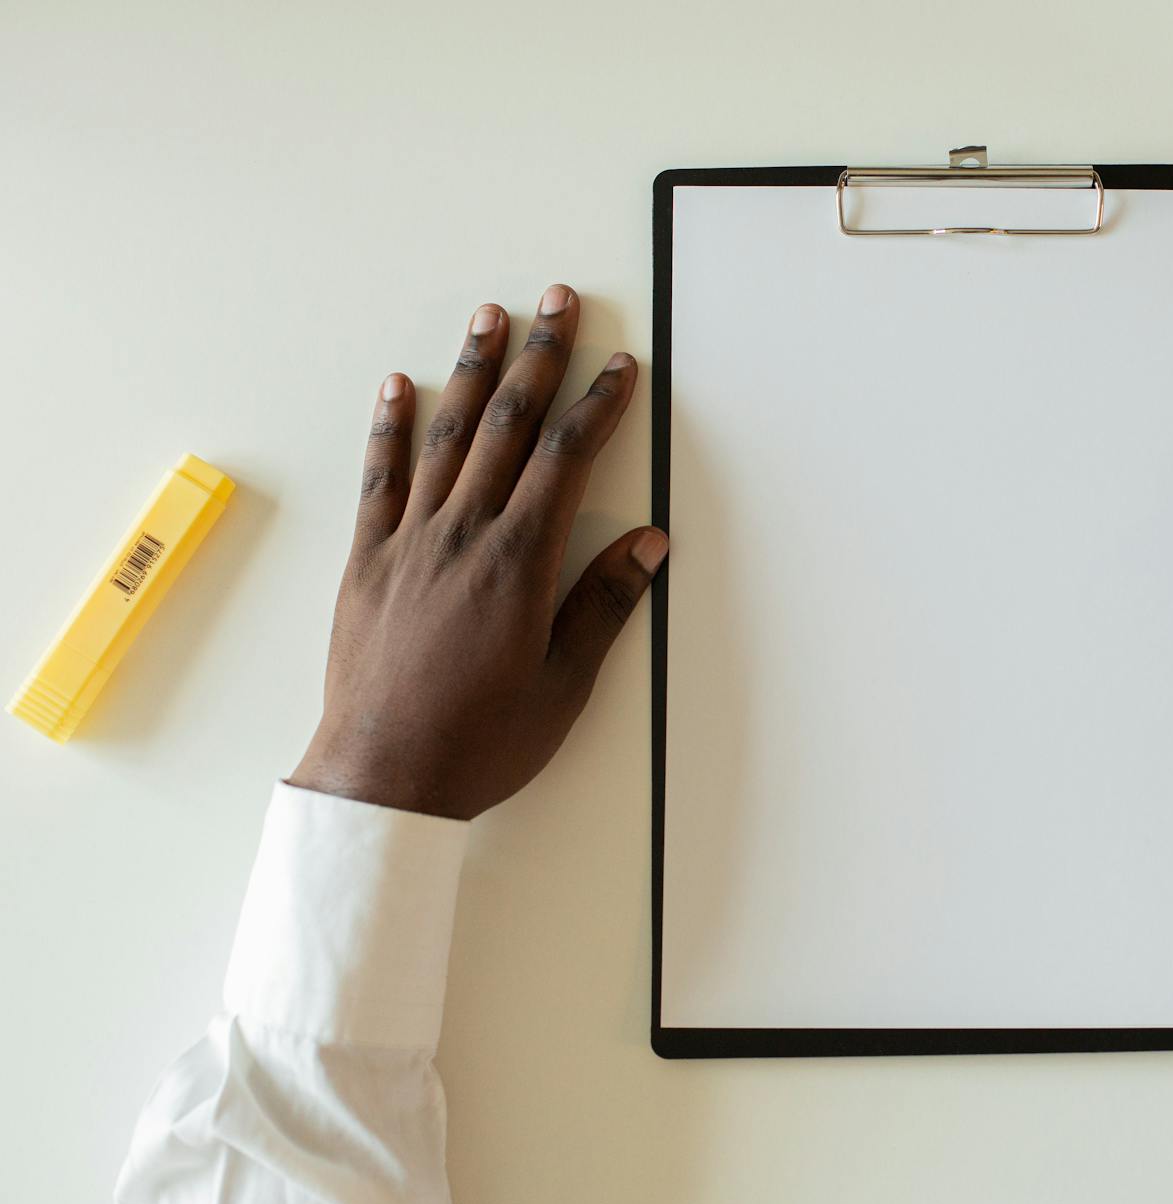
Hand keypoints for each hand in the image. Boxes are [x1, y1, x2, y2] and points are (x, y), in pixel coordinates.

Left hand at [288, 284, 666, 819]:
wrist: (382, 778)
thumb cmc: (480, 741)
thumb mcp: (562, 684)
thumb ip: (602, 605)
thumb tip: (648, 543)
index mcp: (518, 563)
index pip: (566, 460)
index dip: (598, 406)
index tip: (619, 366)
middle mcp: (462, 535)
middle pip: (507, 426)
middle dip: (540, 359)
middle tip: (558, 302)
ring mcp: (409, 541)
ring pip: (446, 435)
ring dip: (473, 369)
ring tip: (491, 316)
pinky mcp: (368, 559)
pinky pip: (381, 476)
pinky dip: (390, 425)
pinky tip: (399, 384)